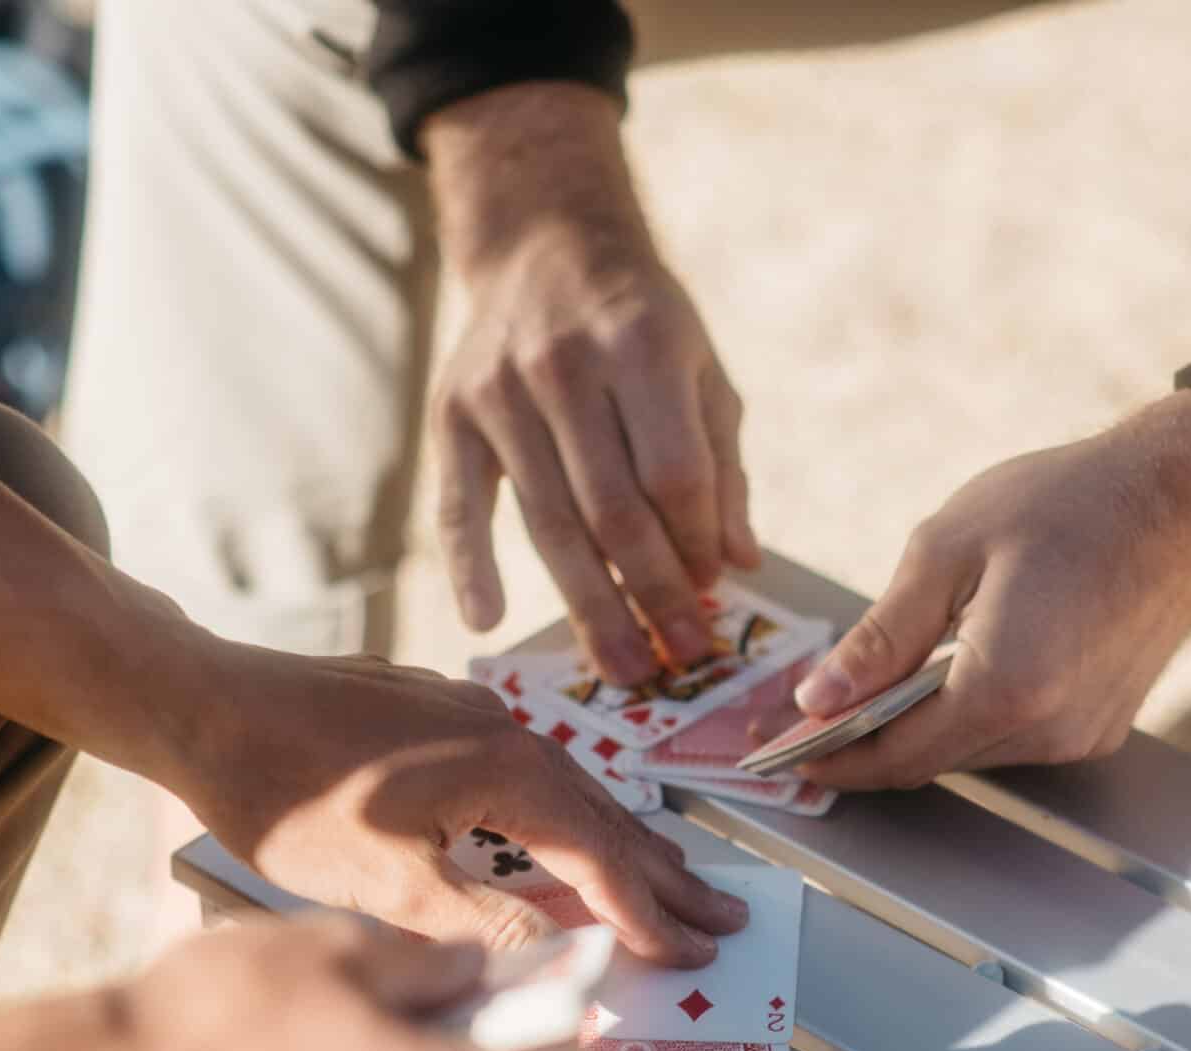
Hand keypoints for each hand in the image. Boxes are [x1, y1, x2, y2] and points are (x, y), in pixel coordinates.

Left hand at [170, 644, 745, 966]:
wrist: (205, 702)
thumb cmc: (283, 793)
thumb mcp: (380, 879)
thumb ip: (476, 920)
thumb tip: (554, 959)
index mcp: (505, 771)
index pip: (600, 858)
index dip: (647, 915)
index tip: (692, 956)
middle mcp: (506, 732)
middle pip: (606, 816)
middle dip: (666, 875)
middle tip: (725, 917)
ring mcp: (473, 715)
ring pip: (573, 790)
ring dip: (623, 843)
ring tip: (671, 880)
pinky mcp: (440, 713)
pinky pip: (533, 771)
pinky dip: (570, 814)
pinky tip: (570, 831)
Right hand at [424, 84, 758, 683]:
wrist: (545, 244)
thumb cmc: (641, 322)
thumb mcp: (701, 372)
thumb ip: (721, 466)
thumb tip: (738, 563)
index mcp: (643, 346)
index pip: (674, 474)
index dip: (694, 544)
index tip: (711, 595)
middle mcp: (566, 365)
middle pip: (613, 510)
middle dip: (651, 594)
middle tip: (676, 659)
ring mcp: (501, 391)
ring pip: (549, 522)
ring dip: (588, 605)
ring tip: (621, 666)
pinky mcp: (453, 415)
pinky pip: (460, 505)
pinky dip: (471, 566)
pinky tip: (487, 621)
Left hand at [788, 393, 1190, 790]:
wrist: (1185, 495)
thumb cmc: (1069, 502)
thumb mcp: (948, 550)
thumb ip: (880, 638)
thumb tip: (817, 699)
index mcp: (1005, 686)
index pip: (894, 756)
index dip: (830, 758)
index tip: (777, 750)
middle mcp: (1049, 729)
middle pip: (927, 761)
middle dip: (861, 743)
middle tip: (800, 712)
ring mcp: (1081, 735)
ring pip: (966, 753)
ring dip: (913, 728)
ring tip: (865, 687)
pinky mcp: (1100, 727)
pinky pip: (1010, 738)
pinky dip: (964, 715)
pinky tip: (941, 673)